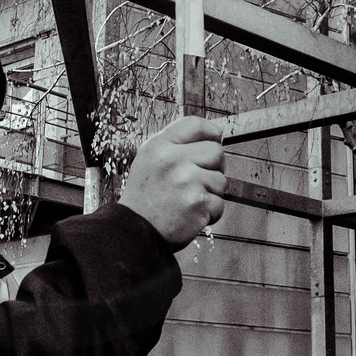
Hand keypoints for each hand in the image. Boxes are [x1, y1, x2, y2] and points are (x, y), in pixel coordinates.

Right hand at [120, 117, 226, 245]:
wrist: (135, 231)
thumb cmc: (144, 199)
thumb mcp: (148, 161)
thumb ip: (175, 147)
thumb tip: (212, 138)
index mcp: (159, 146)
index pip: (195, 124)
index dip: (211, 133)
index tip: (214, 141)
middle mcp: (172, 160)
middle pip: (216, 151)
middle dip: (214, 167)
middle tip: (198, 181)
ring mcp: (186, 180)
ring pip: (221, 180)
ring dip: (211, 194)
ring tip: (188, 201)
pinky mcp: (197, 203)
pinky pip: (220, 204)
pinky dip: (210, 213)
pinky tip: (191, 214)